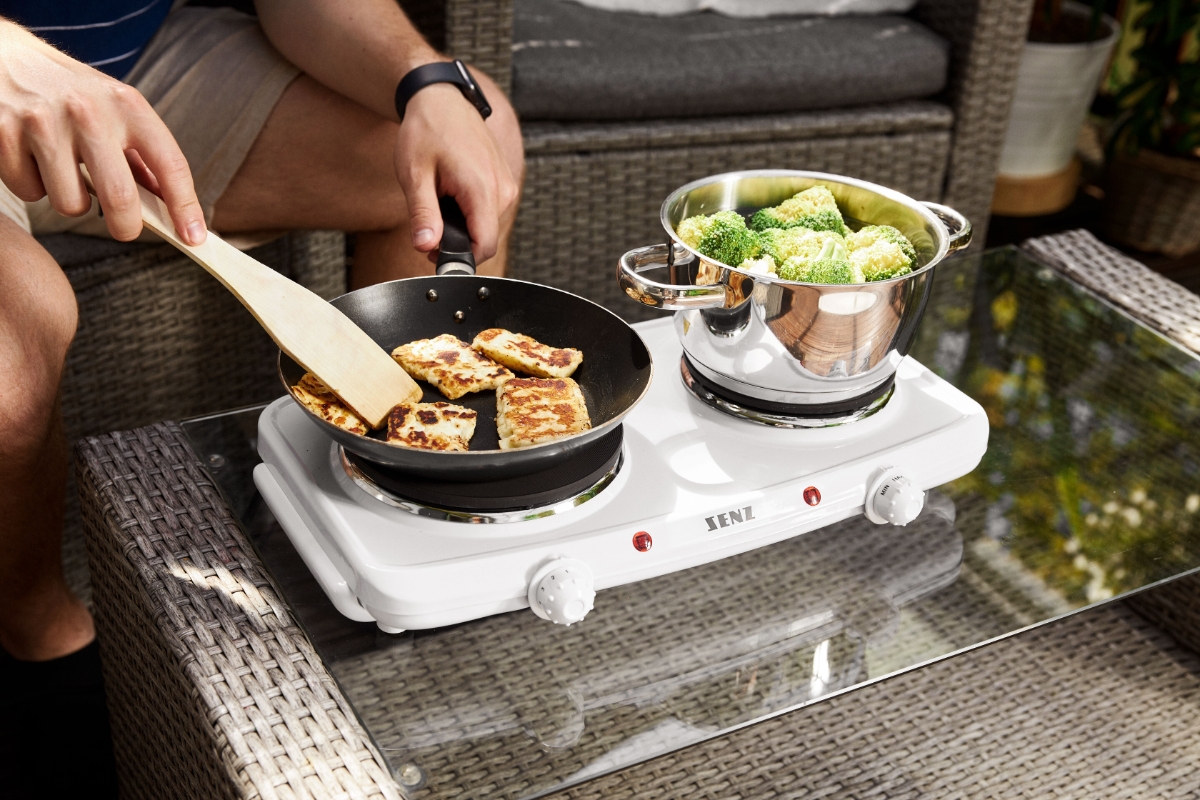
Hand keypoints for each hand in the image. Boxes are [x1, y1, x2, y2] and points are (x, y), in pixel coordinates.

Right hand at [0, 22, 205, 243]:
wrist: (3, 53)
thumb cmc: (69, 90)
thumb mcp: (114, 108)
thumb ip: (141, 155)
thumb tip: (169, 205)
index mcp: (126, 104)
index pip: (170, 164)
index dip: (186, 207)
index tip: (193, 237)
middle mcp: (88, 111)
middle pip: (120, 198)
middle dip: (126, 226)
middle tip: (125, 228)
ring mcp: (44, 122)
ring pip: (71, 203)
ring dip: (71, 200)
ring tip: (63, 170)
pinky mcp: (5, 133)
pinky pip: (30, 192)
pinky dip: (34, 186)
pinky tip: (32, 158)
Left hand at [393, 80, 517, 261]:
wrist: (441, 99)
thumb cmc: (426, 130)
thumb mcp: (414, 174)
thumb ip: (422, 214)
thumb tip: (425, 247)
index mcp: (481, 188)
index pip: (483, 246)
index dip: (458, 259)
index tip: (433, 254)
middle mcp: (502, 189)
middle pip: (484, 240)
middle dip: (456, 242)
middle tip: (428, 225)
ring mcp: (507, 186)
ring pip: (486, 228)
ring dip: (462, 227)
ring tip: (440, 201)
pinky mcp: (506, 183)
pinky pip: (490, 214)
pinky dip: (470, 214)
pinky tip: (453, 195)